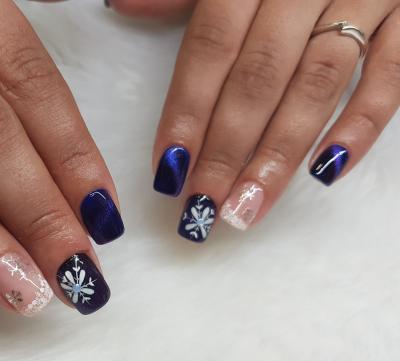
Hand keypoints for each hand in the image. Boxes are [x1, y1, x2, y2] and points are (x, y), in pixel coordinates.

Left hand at [109, 0, 399, 240]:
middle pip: (259, 77)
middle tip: (202, 207)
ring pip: (318, 84)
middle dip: (227, 149)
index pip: (211, 47)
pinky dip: (362, 125)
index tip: (168, 170)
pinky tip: (326, 172)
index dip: (187, 111)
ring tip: (247, 207)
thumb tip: (121, 5)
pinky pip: (392, 76)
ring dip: (280, 154)